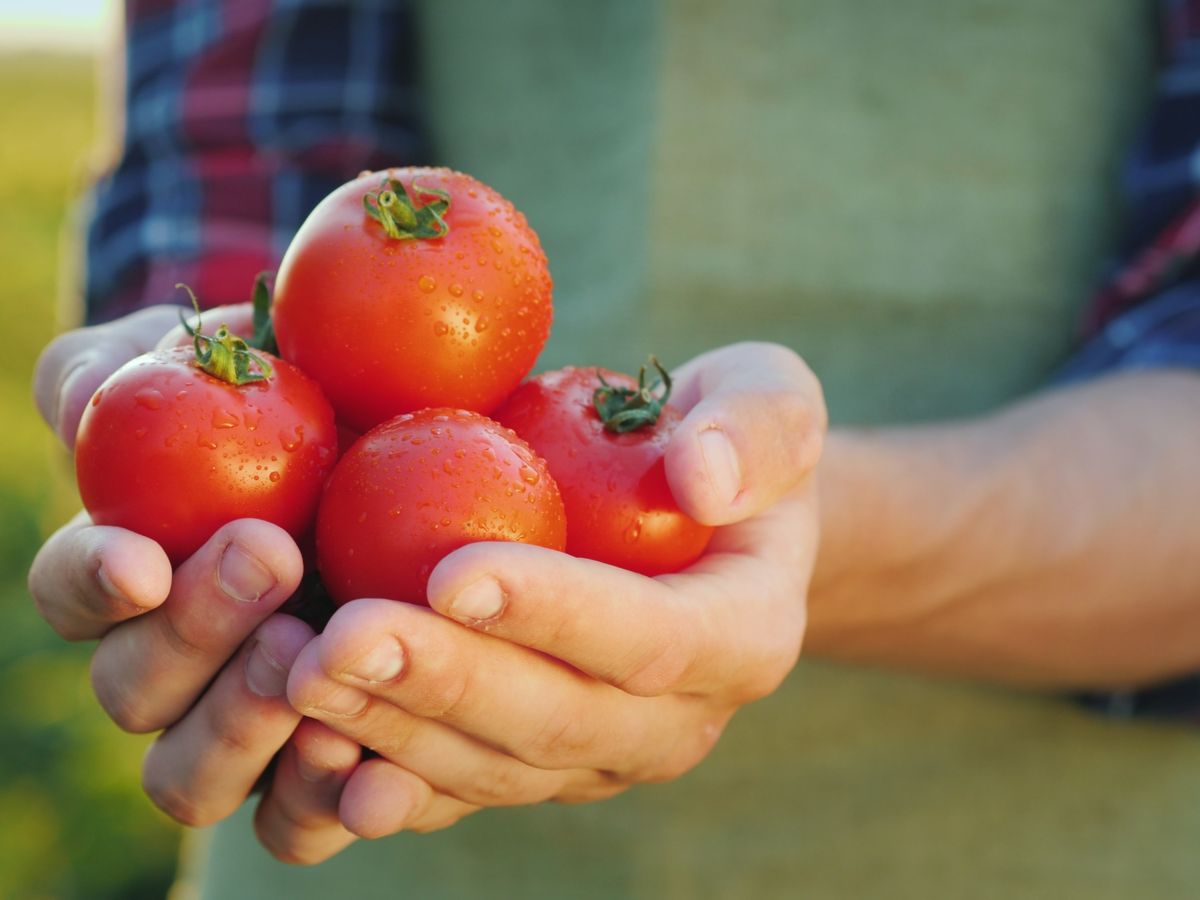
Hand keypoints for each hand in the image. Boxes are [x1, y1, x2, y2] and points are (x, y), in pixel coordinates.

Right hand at [30, 306, 337, 838]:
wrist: (418, 443)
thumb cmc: (301, 392)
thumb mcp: (219, 356)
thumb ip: (130, 375)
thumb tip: (75, 409)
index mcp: (134, 573)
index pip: (77, 590)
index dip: (94, 582)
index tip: (144, 559)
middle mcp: (176, 663)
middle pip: (135, 691)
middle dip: (192, 636)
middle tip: (273, 565)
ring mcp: (245, 724)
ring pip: (192, 778)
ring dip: (241, 728)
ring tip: (317, 663)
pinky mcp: (324, 765)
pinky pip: (296, 824)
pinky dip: (319, 806)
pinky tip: (372, 767)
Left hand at [285, 342, 823, 836]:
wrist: (692, 515)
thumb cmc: (722, 437)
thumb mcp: (770, 398)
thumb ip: (758, 427)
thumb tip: (703, 477)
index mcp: (745, 635)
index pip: (653, 638)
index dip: (557, 614)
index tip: (453, 571)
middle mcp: (676, 721)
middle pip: (557, 723)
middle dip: (446, 686)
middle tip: (342, 640)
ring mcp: (600, 757)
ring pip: (493, 769)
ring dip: (391, 731)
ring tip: (298, 678)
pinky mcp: (533, 765)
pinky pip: (454, 789)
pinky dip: (377, 775)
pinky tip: (306, 744)